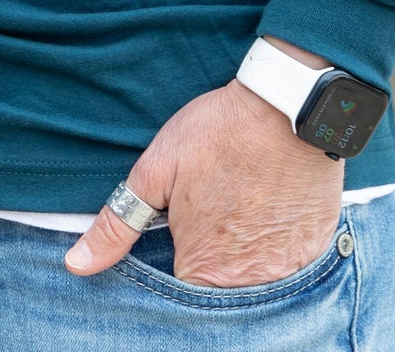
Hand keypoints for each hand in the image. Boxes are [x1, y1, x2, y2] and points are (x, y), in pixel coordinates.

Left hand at [64, 71, 342, 287]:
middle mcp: (247, 280)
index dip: (179, 253)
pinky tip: (272, 205)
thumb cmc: (218, 132)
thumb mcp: (156, 169)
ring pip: (256, 277)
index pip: (180, 290)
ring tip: (243, 201)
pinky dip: (280, 241)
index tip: (186, 222)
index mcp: (202, 267)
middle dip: (213, 253)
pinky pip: (293, 263)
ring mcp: (287, 268)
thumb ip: (118, 224)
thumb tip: (78, 265)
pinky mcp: (315, 248)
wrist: (287, 104)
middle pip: (220, 285)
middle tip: (218, 204)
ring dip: (247, 250)